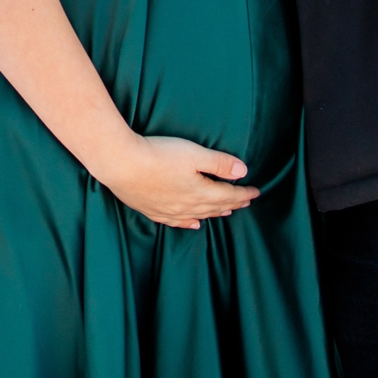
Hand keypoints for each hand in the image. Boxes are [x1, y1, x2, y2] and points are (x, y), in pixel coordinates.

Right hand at [92, 133, 257, 228]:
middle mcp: (187, 207)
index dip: (244, 194)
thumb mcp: (194, 154)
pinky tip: (193, 224)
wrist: (121, 163)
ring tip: (226, 212)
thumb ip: (219, 164)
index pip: (229, 196)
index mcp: (201, 193)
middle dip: (233, 203)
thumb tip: (243, 173)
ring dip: (214, 213)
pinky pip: (177, 222)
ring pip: (198, 215)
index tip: (256, 192)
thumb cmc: (158, 155)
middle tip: (245, 201)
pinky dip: (188, 223)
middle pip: (216, 207)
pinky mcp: (152, 210)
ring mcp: (169, 211)